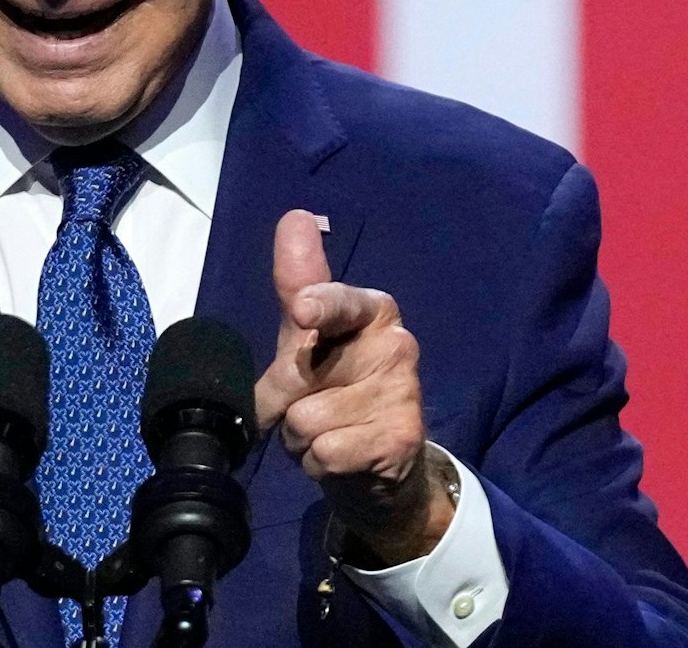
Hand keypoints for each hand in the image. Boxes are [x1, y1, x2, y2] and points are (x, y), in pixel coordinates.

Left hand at [253, 209, 452, 565]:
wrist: (377, 469)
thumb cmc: (334, 393)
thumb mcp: (307, 340)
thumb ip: (298, 283)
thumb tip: (296, 217)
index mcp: (372, 310)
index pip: (339, 302)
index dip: (318, 306)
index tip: (302, 310)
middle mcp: (397, 343)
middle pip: (299, 372)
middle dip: (284, 398)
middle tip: (307, 405)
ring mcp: (403, 392)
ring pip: (305, 419)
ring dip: (301, 437)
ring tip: (329, 432)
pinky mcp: (400, 438)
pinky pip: (323, 453)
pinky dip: (318, 463)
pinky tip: (343, 457)